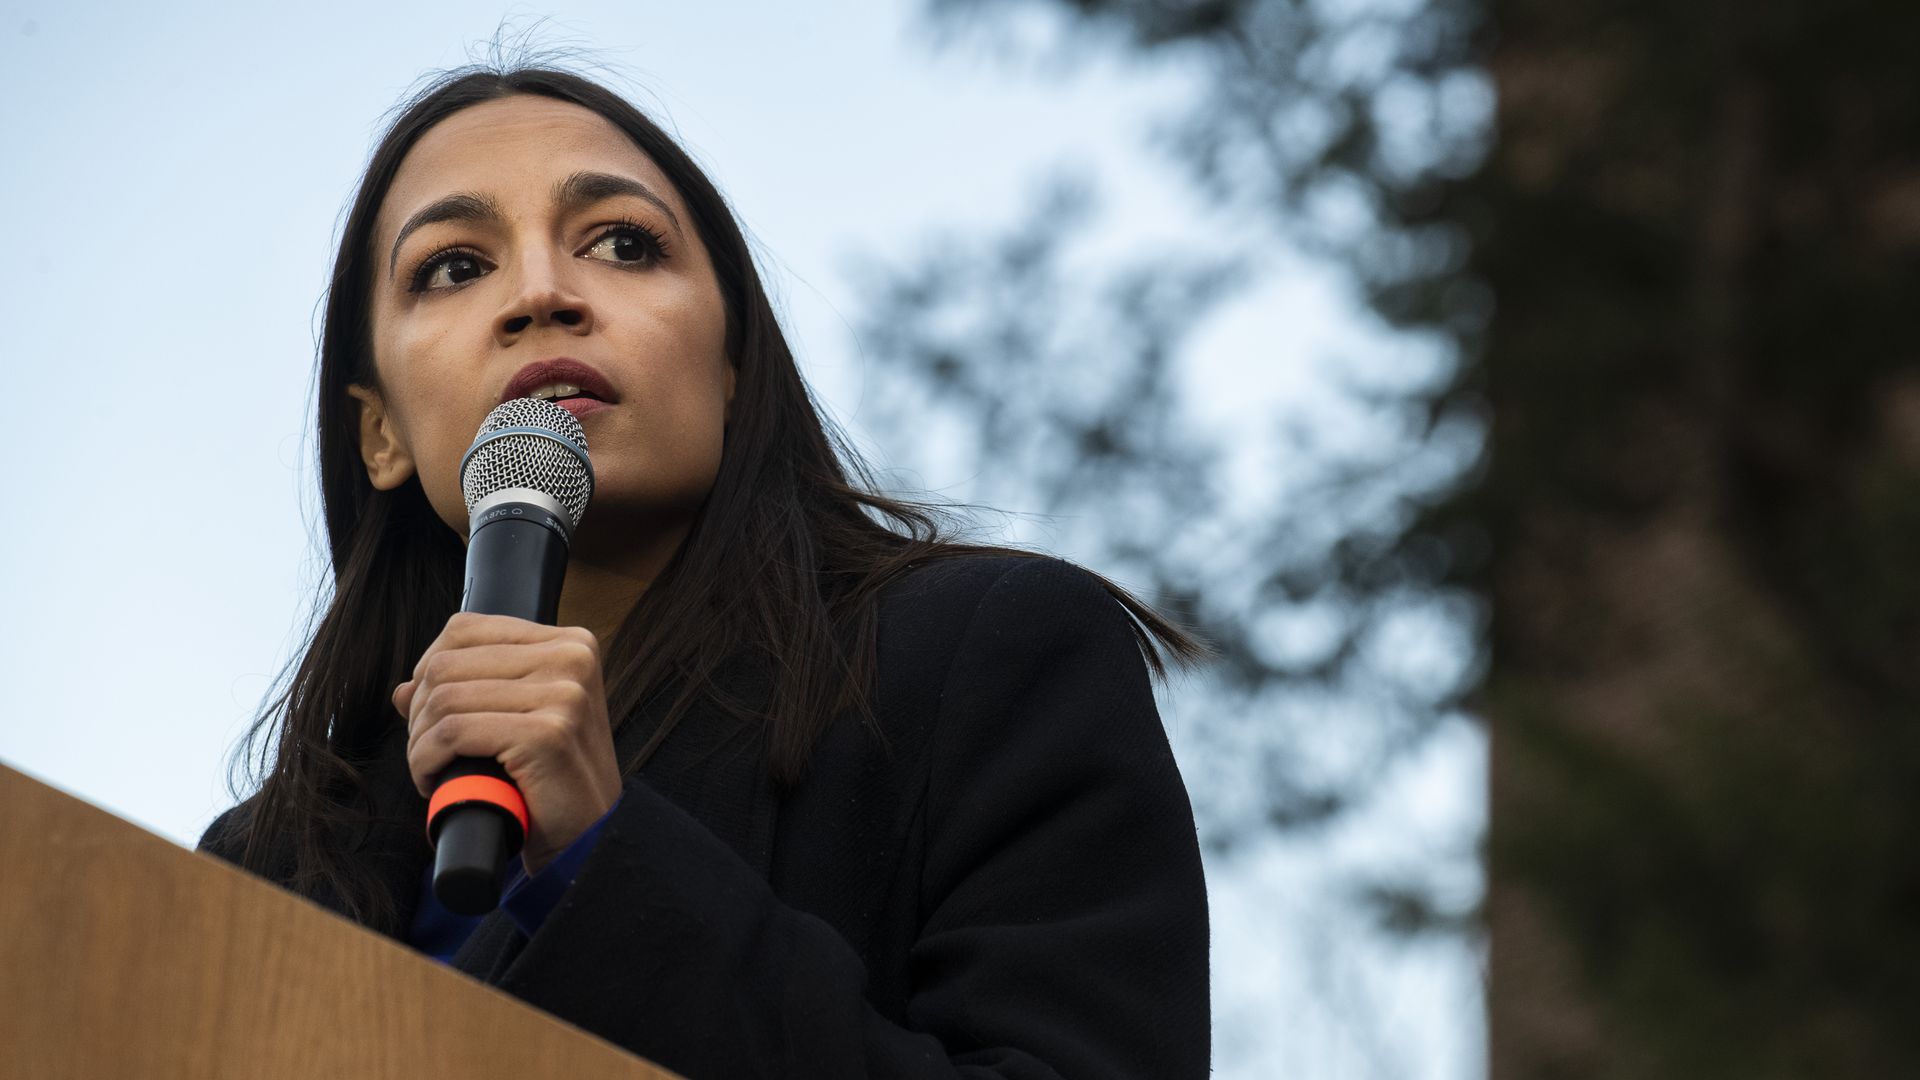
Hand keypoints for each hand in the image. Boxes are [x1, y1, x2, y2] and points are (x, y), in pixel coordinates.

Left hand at [394, 612, 621, 875]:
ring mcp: (564, 694)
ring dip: (420, 743)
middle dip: (420, 713)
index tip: (431, 716)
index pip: (465, 629)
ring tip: (434, 770)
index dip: (429, 672)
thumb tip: (403, 689)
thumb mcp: (518, 723)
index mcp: (571, 644)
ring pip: (443, 699)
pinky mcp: (547, 733)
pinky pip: (452, 733)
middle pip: (446, 664)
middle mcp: (573, 659)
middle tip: (430, 753)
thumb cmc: (552, 783)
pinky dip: (426, 761)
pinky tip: (435, 782)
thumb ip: (470, 693)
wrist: (590, 839)